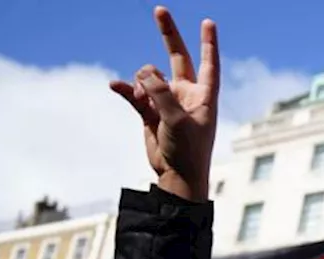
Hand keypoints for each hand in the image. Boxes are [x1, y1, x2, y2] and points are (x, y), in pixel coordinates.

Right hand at [110, 7, 218, 201]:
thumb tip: (144, 71)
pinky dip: (125, 89)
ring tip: (144, 100)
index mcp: (204, 96)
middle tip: (159, 10)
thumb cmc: (188, 151)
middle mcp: (186, 94)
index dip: (208, 43)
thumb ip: (162, 93)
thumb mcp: (178, 120)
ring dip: (142, 82)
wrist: (176, 176)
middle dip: (168, 34)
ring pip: (149, 76)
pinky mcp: (149, 112)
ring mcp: (166, 101)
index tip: (208, 22)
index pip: (208, 64)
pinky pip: (134, 92)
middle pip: (177, 57)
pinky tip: (115, 86)